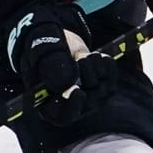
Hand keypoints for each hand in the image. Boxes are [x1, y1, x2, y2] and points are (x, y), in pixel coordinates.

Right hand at [5, 1, 115, 126]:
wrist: (55, 36)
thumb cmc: (41, 44)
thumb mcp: (40, 48)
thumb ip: (50, 64)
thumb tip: (66, 84)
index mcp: (46, 101)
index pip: (62, 116)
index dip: (72, 107)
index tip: (78, 91)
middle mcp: (68, 104)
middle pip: (87, 102)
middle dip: (87, 77)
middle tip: (81, 58)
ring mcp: (87, 97)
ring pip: (102, 91)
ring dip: (96, 68)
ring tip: (83, 55)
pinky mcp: (102, 87)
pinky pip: (112, 80)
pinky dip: (107, 65)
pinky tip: (96, 56)